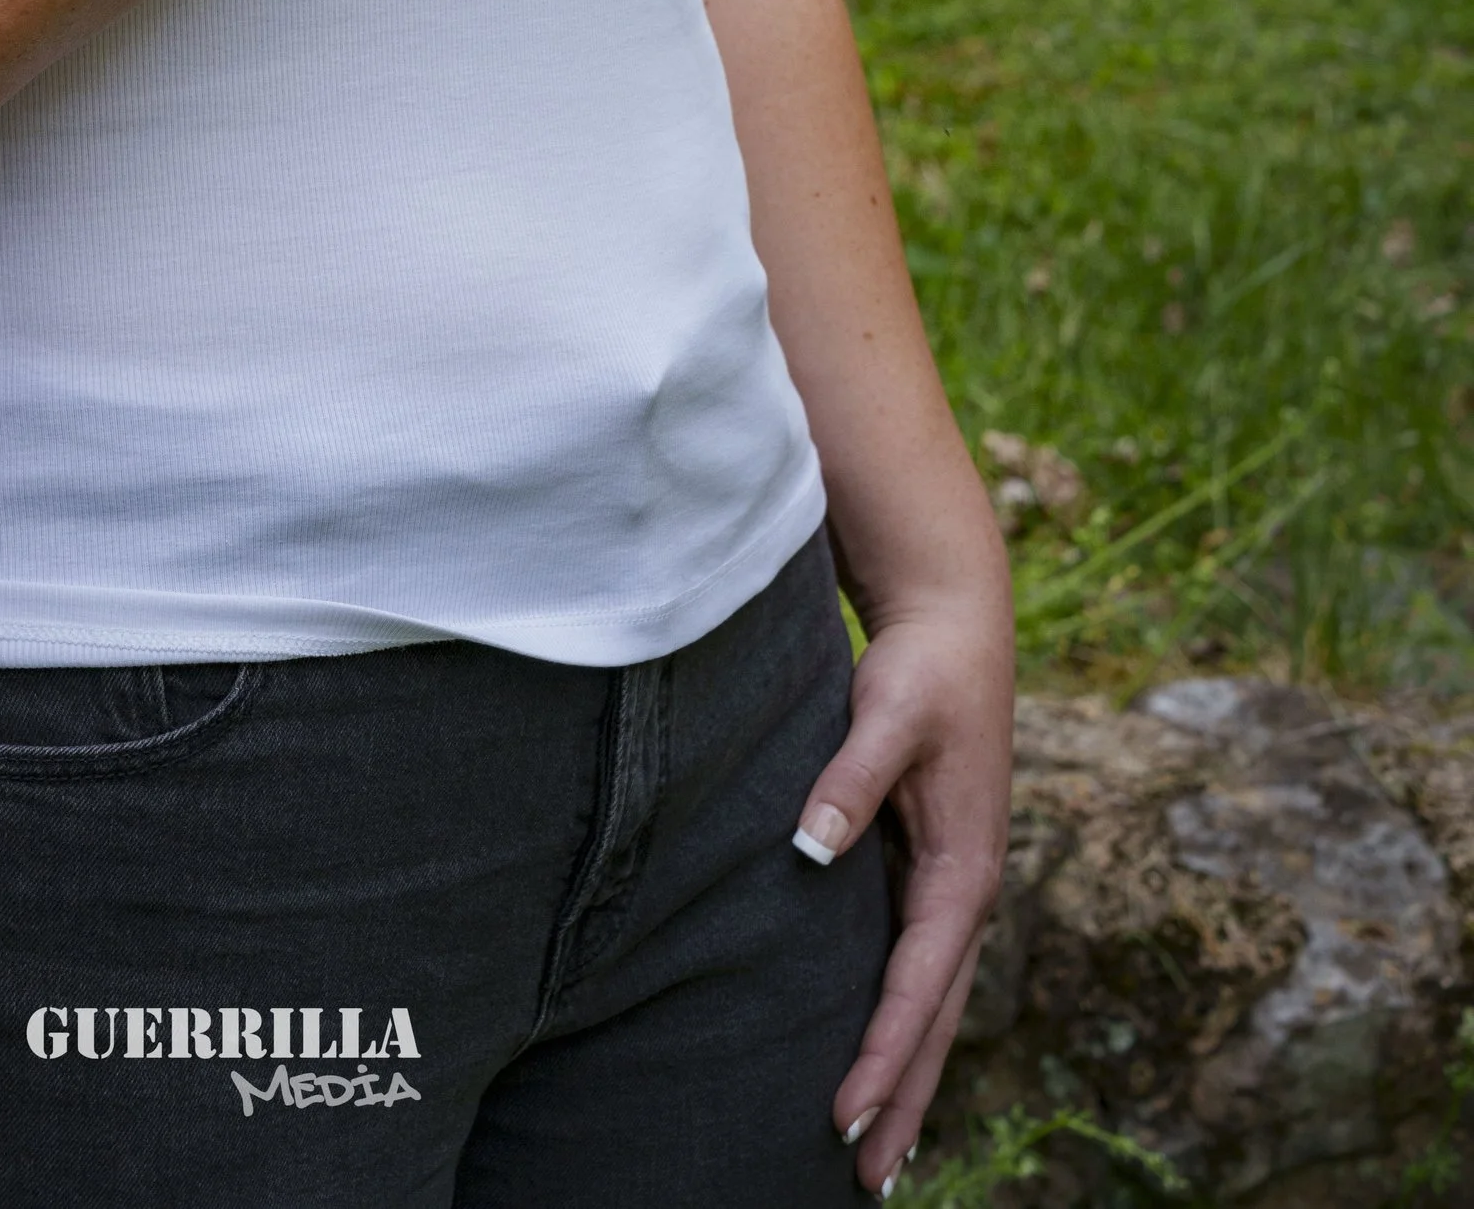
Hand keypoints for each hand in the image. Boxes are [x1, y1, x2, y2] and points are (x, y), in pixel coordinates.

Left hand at [800, 582, 1013, 1193]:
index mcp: (964, 869)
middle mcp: (967, 893)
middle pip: (936, 1021)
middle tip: (869, 1181)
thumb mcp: (888, 711)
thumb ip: (850, 779)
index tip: (845, 1116)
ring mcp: (953, 888)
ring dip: (907, 1077)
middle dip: (905, 1100)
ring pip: (931, 1005)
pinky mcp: (933, 874)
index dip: (882, 1054)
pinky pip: (919, 971)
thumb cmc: (921, 668)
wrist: (955, 625)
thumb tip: (809, 848)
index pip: (918, 985)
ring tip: (878, 1156)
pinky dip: (903, 1027)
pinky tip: (881, 1062)